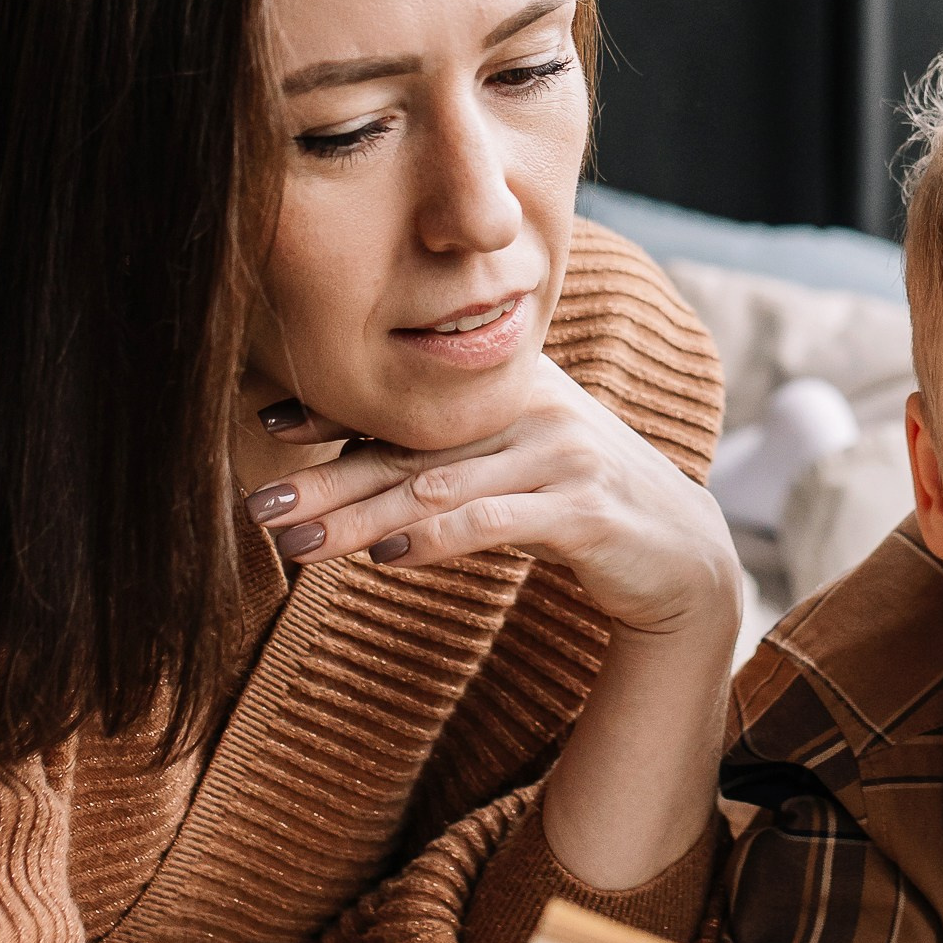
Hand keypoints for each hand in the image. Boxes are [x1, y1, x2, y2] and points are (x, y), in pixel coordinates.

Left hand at [242, 356, 737, 640]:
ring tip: (296, 545)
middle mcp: (535, 407)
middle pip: (410, 444)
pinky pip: (493, 520)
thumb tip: (347, 464)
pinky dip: (435, 538)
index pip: (410, 396)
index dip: (338, 410)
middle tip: (260, 503)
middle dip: (327, 477)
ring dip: (359, 518)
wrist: (682, 553)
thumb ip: (450, 452)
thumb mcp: (515, 463)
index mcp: (511, 385)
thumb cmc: (578, 505)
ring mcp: (563, 455)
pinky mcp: (586, 509)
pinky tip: (386, 558)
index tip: (268, 423)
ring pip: (438, 486)